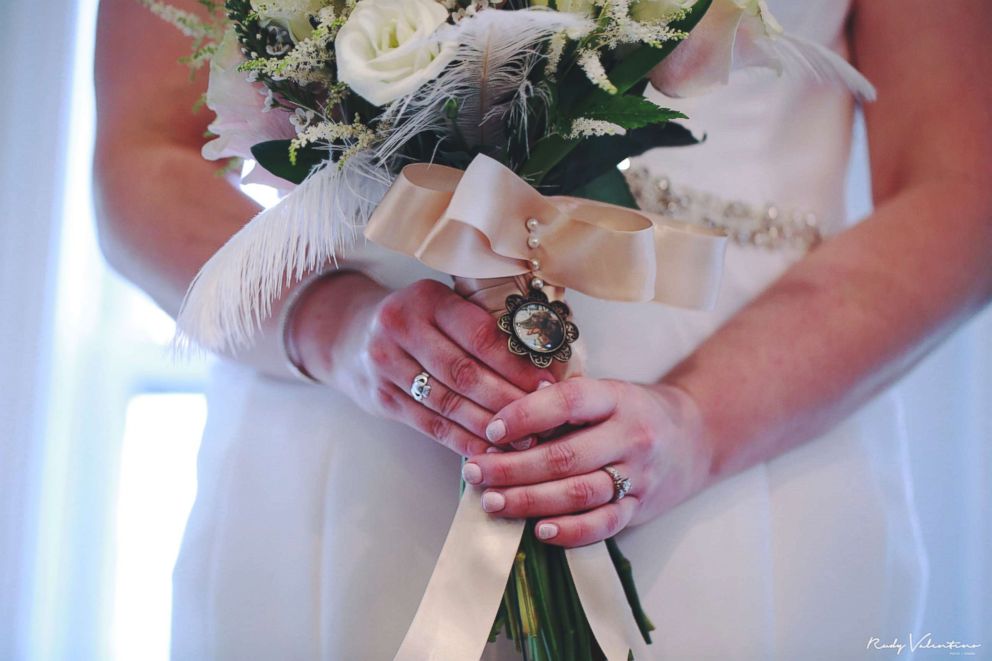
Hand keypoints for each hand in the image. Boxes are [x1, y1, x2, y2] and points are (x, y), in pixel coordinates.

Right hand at [294, 274, 552, 456]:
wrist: (349, 335)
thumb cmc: (416, 320)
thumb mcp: (441, 305)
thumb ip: (479, 326)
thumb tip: (541, 362)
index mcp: (427, 298)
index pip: (479, 335)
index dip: (516, 363)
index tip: (547, 384)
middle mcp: (401, 327)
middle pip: (464, 372)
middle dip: (508, 399)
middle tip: (542, 418)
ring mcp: (385, 364)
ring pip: (448, 403)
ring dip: (489, 426)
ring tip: (524, 440)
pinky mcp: (381, 398)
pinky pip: (430, 425)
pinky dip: (463, 441)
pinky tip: (490, 450)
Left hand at [459, 378, 713, 546]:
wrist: (696, 438)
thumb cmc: (633, 411)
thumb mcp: (606, 392)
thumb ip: (563, 400)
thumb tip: (510, 410)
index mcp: (617, 398)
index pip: (568, 403)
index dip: (525, 416)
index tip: (491, 431)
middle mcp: (630, 437)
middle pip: (565, 456)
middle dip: (513, 467)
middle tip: (474, 471)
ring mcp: (638, 475)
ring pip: (579, 493)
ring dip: (530, 501)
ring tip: (492, 501)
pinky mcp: (640, 508)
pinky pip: (604, 525)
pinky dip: (570, 531)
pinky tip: (539, 530)